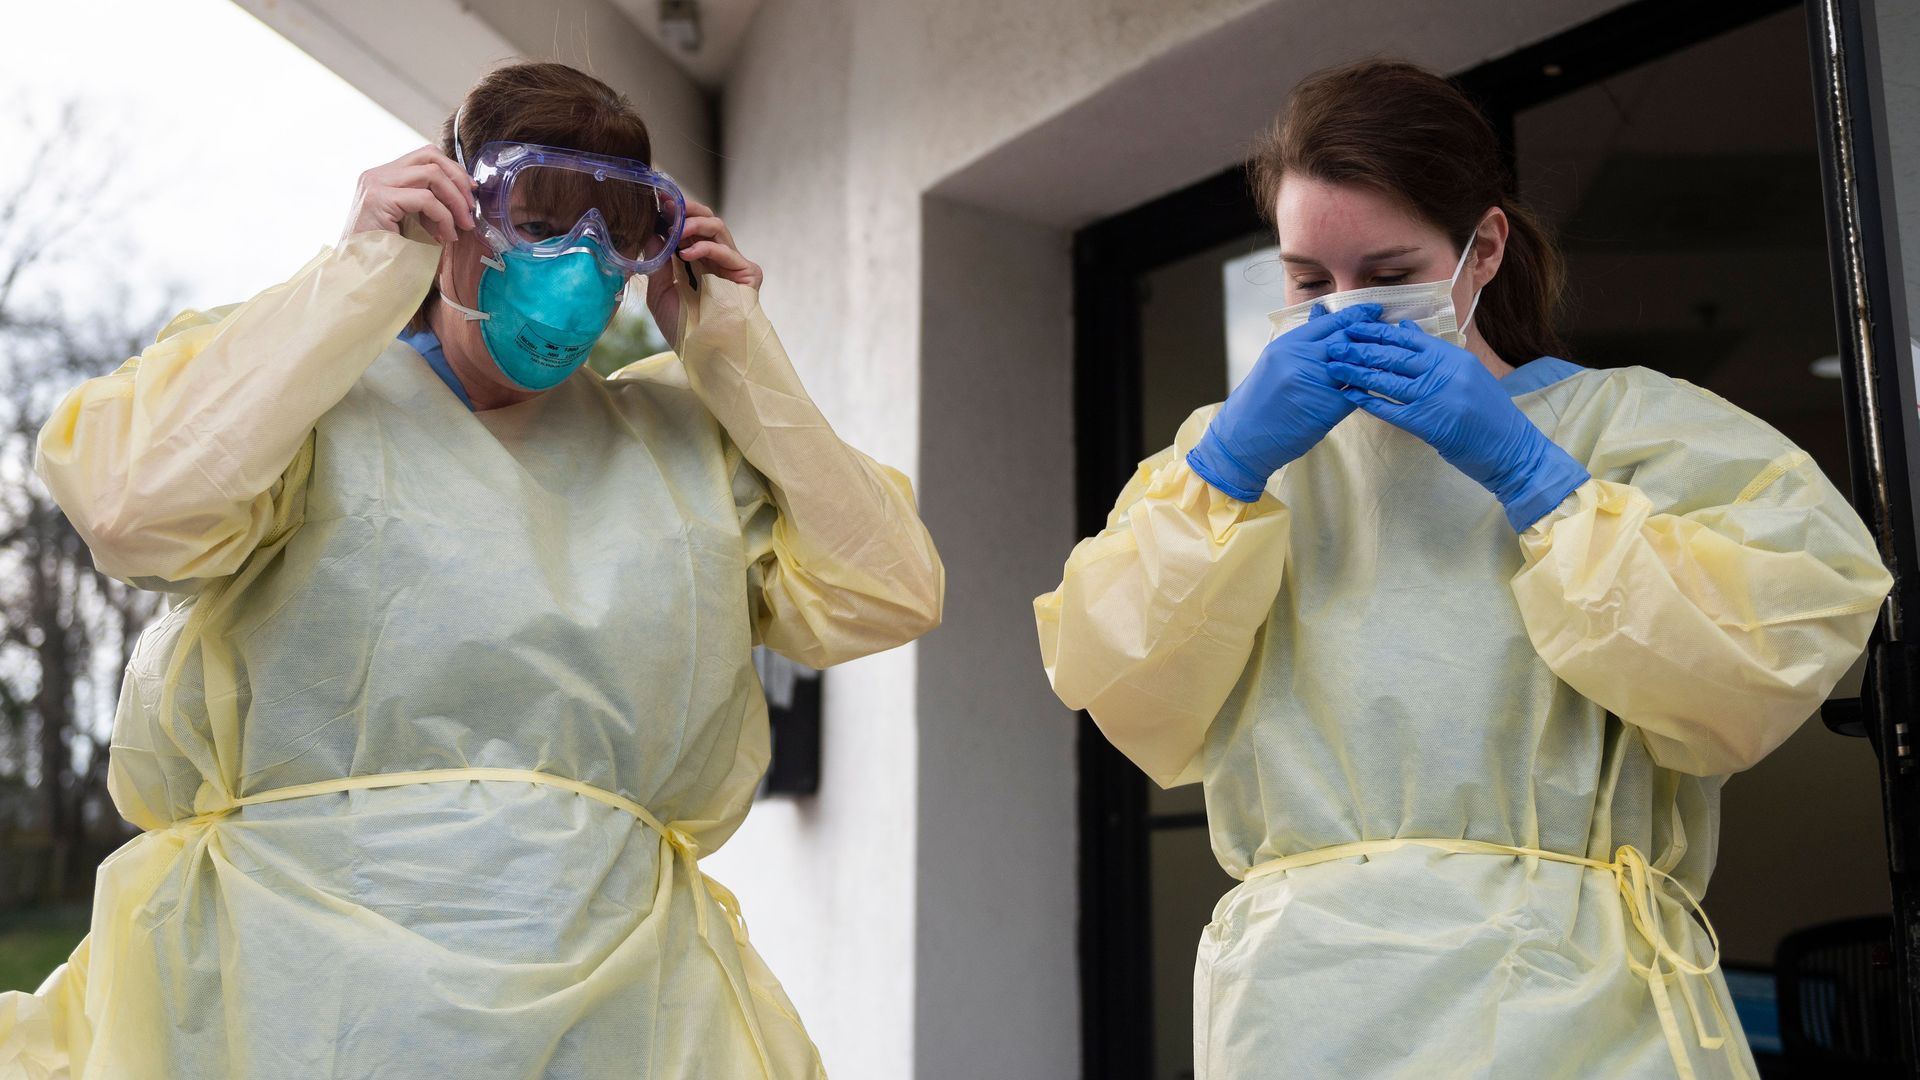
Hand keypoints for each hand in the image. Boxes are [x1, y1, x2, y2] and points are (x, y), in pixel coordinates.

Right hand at [342, 146, 474, 248]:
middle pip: (431, 156)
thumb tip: (464, 199)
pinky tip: (446, 235)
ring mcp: (376, 183)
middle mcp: (378, 174)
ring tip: (463, 225)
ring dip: (455, 200)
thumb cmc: (386, 253)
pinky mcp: (379, 199)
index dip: (454, 171)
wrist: (357, 273)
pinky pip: (426, 199)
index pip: (426, 156)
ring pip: (432, 173)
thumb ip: (429, 204)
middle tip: (470, 209)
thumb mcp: (411, 221)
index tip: (470, 193)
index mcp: (384, 176)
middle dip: (459, 180)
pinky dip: (444, 217)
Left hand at [646, 199, 762, 347]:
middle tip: (668, 206)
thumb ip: (658, 262)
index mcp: (698, 262)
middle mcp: (717, 259)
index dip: (675, 214)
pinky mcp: (748, 273)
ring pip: (718, 227)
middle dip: (686, 210)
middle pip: (706, 220)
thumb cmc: (683, 329)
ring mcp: (733, 265)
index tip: (658, 202)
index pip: (689, 229)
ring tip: (677, 230)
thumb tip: (652, 232)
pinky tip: (687, 254)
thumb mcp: (660, 292)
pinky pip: (727, 250)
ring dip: (695, 223)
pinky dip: (706, 247)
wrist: (704, 355)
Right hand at [1186, 303, 1382, 500]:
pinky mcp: (1326, 408)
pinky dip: (1366, 390)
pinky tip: (1376, 386)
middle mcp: (1300, 359)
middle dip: (1372, 335)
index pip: (1330, 323)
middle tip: (1390, 332)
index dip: (1356, 315)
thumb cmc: (1258, 401)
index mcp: (1288, 345)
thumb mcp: (1275, 362)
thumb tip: (1322, 314)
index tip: (1374, 311)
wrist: (1243, 440)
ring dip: (1373, 363)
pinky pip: (1355, 393)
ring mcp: (1314, 383)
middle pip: (1346, 340)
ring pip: (1355, 366)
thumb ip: (1301, 341)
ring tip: (1390, 357)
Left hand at [1326, 320, 1588, 529]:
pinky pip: (1391, 409)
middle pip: (1393, 355)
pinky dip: (1368, 401)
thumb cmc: (1487, 412)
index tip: (1352, 326)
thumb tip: (1405, 329)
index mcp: (1453, 357)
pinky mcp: (1428, 423)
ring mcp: (1436, 397)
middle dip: (1358, 347)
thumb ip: (1435, 352)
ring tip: (1332, 366)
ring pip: (1387, 379)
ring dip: (1356, 371)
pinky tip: (1348, 396)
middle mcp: (1445, 372)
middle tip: (1331, 343)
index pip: (1407, 338)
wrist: (1511, 448)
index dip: (1376, 332)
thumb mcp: (1465, 372)